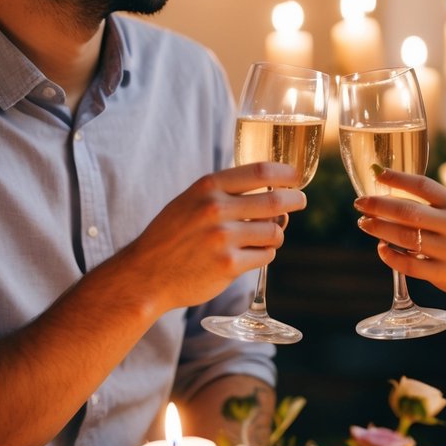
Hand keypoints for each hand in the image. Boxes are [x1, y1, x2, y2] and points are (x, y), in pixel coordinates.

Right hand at [126, 162, 305, 314]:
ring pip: (274, 231)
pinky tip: (250, 255)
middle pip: (276, 200)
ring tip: (263, 236)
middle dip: (295, 200)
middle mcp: (216, 209)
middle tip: (300, 201)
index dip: (285, 173)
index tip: (296, 176)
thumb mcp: (191, 201)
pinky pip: (266, 255)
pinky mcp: (229, 265)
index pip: (260, 171)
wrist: (145, 274)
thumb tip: (276, 193)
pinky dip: (264, 254)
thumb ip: (226, 194)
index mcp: (207, 187)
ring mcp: (223, 238)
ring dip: (275, 234)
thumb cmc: (173, 236)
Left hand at [354, 169, 445, 312]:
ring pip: (403, 238)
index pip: (423, 185)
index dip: (397, 177)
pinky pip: (408, 265)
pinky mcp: (445, 276)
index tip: (375, 172)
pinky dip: (390, 256)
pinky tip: (382, 249)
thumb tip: (392, 195)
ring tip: (364, 223)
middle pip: (407, 211)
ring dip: (378, 229)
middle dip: (378, 205)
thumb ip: (436, 206)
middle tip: (359, 203)